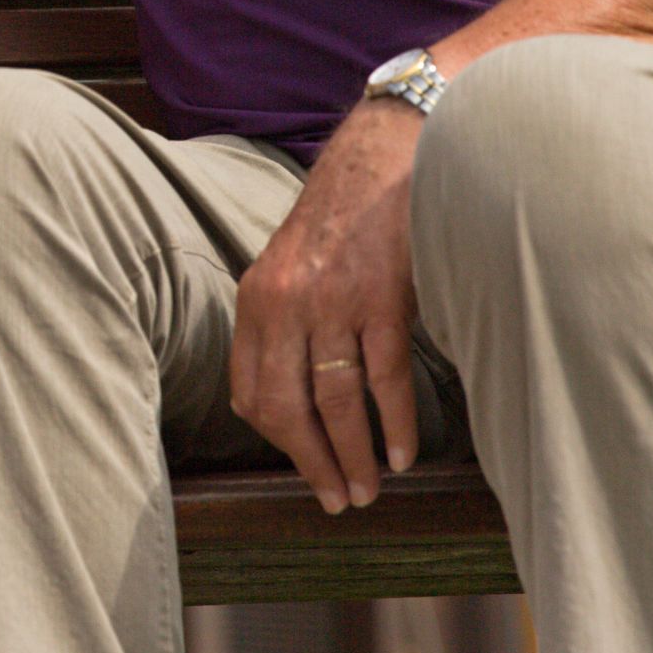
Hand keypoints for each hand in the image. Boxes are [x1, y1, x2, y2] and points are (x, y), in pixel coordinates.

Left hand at [229, 97, 422, 511]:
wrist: (385, 153)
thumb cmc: (343, 213)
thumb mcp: (289, 263)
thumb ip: (282, 319)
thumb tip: (292, 390)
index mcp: (256, 299)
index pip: (249, 390)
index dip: (275, 437)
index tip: (302, 465)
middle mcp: (285, 305)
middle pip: (287, 407)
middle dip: (312, 462)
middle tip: (338, 499)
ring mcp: (332, 302)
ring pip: (336, 402)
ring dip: (353, 456)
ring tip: (370, 490)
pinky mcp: (381, 299)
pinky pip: (385, 379)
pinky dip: (396, 424)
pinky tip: (403, 453)